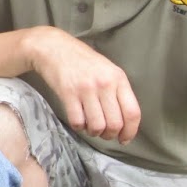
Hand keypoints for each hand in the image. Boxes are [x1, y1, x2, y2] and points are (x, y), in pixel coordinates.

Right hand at [31, 29, 141, 143]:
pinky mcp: (68, 93)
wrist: (54, 47)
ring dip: (94, 132)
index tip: (125, 138)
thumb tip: (125, 120)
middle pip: (115, 123)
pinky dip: (79, 127)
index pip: (132, 112)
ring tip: (91, 127)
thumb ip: (117, 91)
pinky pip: (78, 121)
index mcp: (118, 78)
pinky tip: (78, 121)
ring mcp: (86, 89)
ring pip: (97, 126)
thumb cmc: (82, 60)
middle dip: (110, 135)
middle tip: (105, 134)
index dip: (130, 131)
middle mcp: (104, 84)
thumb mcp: (107, 69)